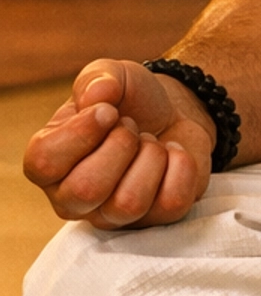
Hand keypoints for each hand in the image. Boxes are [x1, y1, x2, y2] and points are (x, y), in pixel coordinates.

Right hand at [23, 58, 214, 229]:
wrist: (174, 112)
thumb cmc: (131, 100)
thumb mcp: (111, 75)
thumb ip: (97, 77)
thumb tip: (97, 96)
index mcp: (48, 161)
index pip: (44, 164)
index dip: (82, 133)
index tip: (108, 110)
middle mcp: (71, 198)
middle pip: (87, 189)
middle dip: (121, 144)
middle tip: (132, 127)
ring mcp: (111, 216)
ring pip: (129, 202)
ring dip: (151, 156)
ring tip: (150, 141)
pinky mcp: (153, 220)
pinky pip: (170, 203)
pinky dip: (181, 166)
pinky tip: (173, 154)